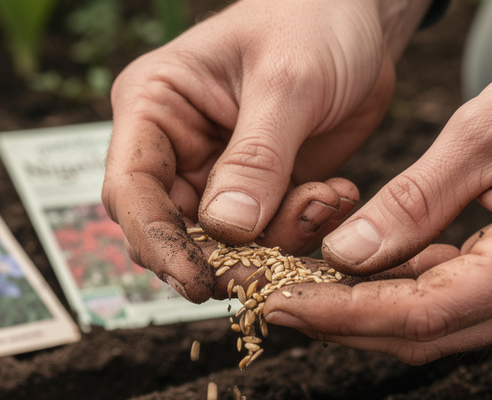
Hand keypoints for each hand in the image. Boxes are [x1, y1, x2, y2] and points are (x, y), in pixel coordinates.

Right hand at [101, 0, 428, 301]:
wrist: (360, 17)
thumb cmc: (314, 20)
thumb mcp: (289, 81)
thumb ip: (258, 157)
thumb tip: (227, 230)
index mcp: (153, 107)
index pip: (132, 191)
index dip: (158, 242)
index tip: (198, 282)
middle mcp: (173, 149)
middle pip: (170, 232)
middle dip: (224, 256)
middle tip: (276, 263)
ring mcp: (214, 177)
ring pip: (223, 247)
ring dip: (276, 240)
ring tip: (324, 196)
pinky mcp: (257, 196)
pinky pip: (267, 240)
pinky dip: (302, 230)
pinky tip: (334, 193)